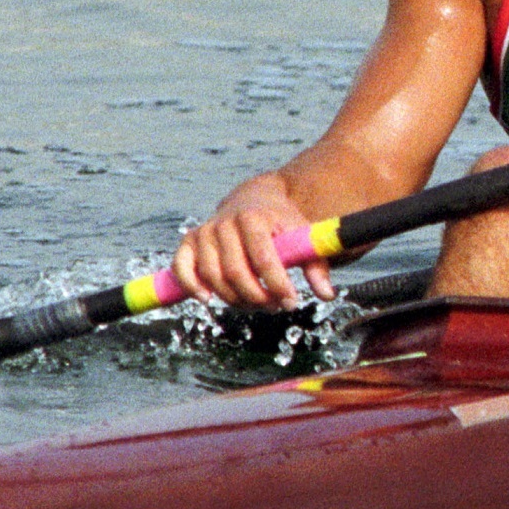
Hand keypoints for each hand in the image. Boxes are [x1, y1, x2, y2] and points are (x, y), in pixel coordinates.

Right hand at [171, 174, 337, 309]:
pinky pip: (182, 268)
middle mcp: (225, 223)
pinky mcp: (189, 242)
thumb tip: (327, 294)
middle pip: (236, 272)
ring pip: (212, 276)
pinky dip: (192, 286)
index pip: (263, 258)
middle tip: (275, 307)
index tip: (292, 302)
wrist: (254, 201)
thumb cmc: (280, 223)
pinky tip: (208, 300)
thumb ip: (315, 265)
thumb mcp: (301, 236)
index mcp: (254, 218)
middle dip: (257, 297)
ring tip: (256, 304)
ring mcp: (205, 232)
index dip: (277, 284)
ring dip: (234, 299)